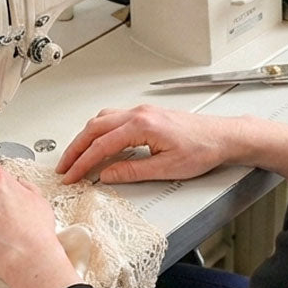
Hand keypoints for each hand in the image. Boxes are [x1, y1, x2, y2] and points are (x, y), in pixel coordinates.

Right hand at [56, 105, 243, 184]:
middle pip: (94, 128)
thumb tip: (107, 175)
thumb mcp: (166, 169)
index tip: (71, 175)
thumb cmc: (203, 149)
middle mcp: (139, 114)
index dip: (82, 163)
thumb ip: (132, 171)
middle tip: (64, 167)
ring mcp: (142, 112)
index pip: (101, 145)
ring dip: (85, 138)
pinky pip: (113, 118)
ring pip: (102, 120)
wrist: (223, 137)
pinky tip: (98, 142)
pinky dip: (99, 131)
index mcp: (141, 125)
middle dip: (75, 148)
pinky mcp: (147, 115)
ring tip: (76, 157)